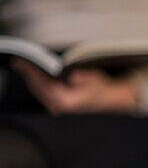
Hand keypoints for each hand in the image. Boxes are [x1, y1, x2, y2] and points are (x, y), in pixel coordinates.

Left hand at [11, 61, 138, 114]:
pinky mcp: (55, 105)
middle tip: (20, 60)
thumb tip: (71, 77)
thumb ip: (82, 77)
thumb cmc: (101, 88)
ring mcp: (56, 107)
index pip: (44, 84)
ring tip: (24, 64)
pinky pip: (41, 92)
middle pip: (37, 88)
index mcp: (67, 101)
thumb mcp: (93, 78)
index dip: (32, 72)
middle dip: (28, 74)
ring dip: (30, 78)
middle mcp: (59, 106)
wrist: (107, 100)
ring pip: (37, 91)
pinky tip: (33, 73)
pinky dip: (36, 82)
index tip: (24, 62)